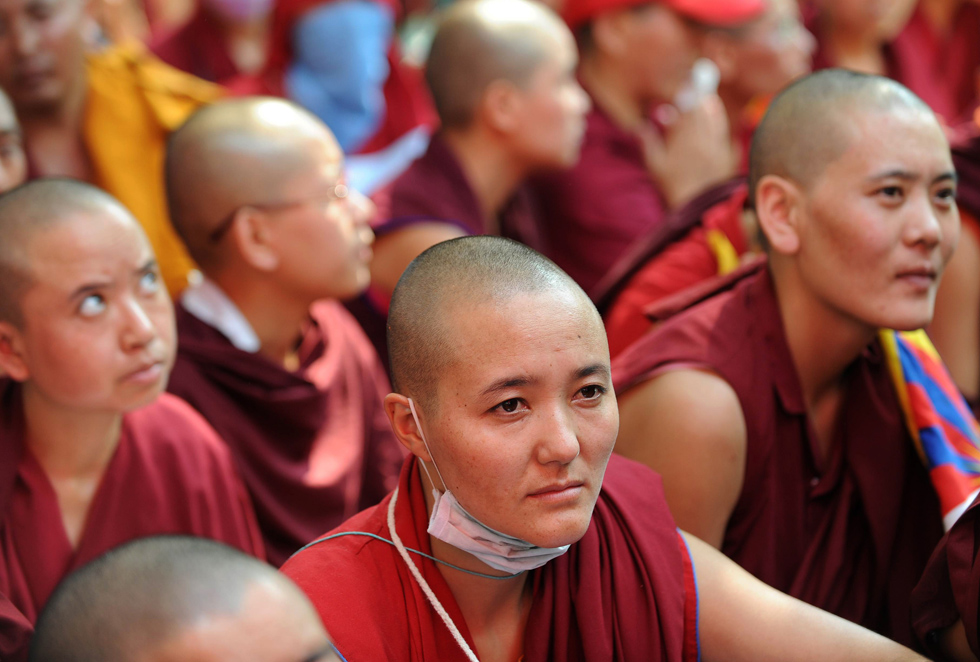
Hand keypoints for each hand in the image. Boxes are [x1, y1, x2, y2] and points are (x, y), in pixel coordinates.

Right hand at [638, 94, 735, 209]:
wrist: (699, 207)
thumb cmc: (672, 187)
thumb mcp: (655, 166)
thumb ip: (648, 143)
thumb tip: (640, 126)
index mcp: (684, 139)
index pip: (688, 110)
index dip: (687, 96)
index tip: (686, 87)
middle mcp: (703, 140)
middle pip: (703, 112)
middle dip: (700, 99)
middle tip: (699, 88)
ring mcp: (718, 148)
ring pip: (717, 121)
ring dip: (713, 109)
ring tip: (709, 100)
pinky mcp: (728, 158)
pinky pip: (726, 136)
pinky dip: (721, 127)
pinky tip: (718, 123)